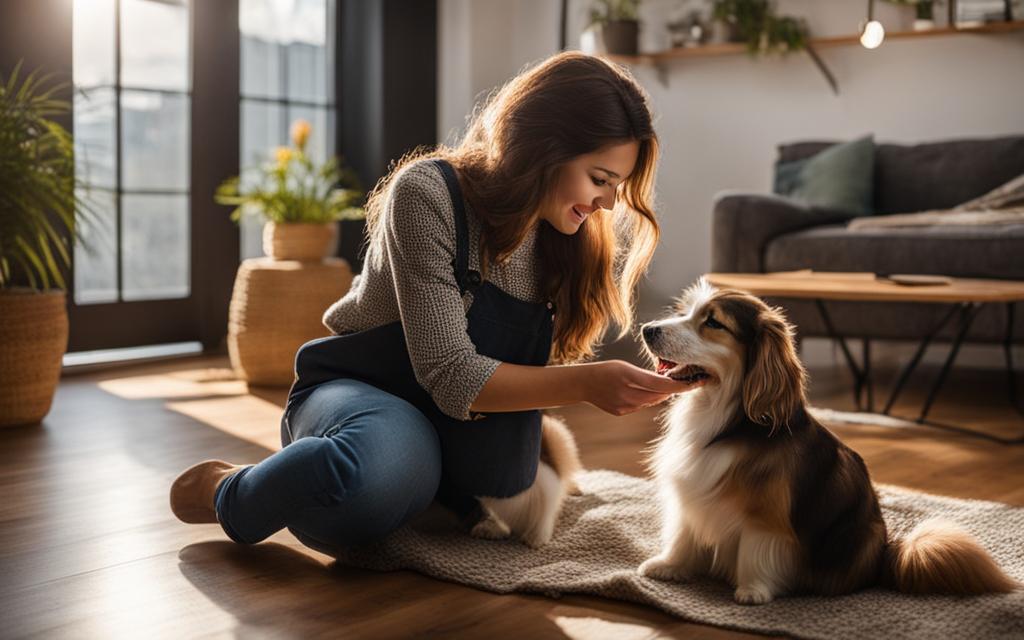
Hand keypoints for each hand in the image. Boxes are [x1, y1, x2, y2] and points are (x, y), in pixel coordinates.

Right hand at [583, 359, 701, 415]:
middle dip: (674, 388)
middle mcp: (628, 394)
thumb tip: (667, 382)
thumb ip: (646, 376)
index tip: (698, 381)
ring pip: (653, 401)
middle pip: (661, 395)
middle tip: (685, 379)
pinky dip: (647, 399)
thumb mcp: (626, 367)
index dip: (683, 384)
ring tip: (661, 383)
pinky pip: (642, 406)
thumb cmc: (607, 370)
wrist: (584, 384)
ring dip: (660, 394)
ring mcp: (625, 406)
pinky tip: (641, 392)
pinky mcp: (622, 412)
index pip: (664, 384)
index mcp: (630, 377)